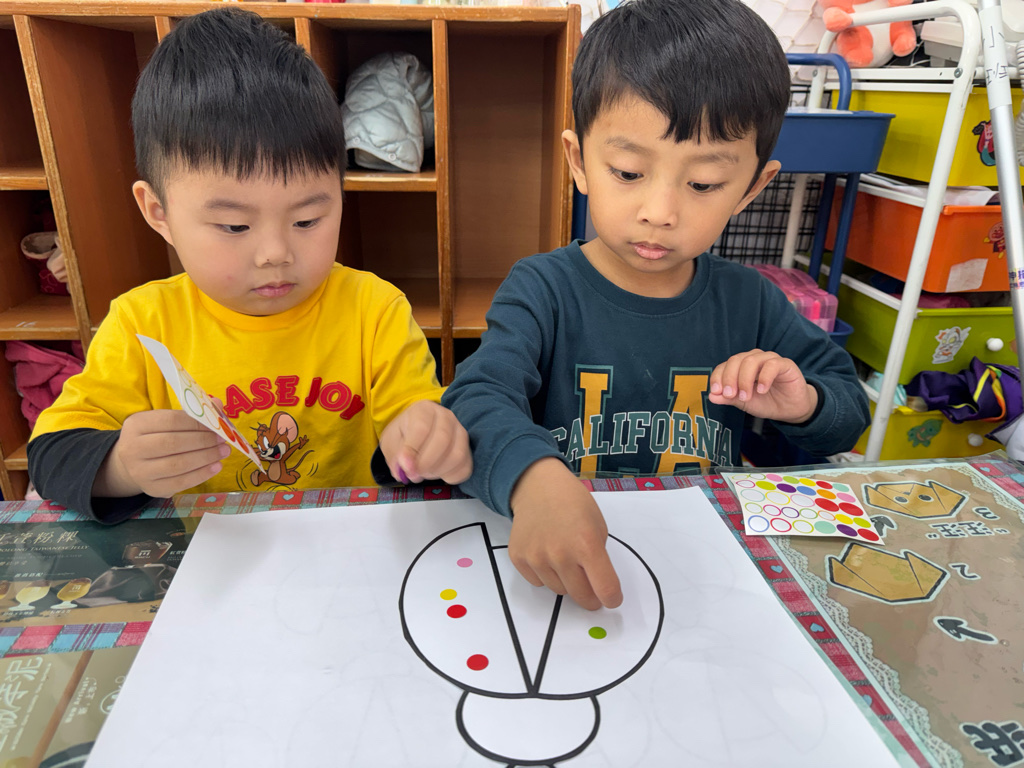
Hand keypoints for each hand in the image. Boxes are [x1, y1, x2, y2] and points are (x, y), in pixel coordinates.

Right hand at [96, 410, 229, 497]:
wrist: (135, 463)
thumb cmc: (156, 437)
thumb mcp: (166, 420)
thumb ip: (190, 414)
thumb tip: (217, 405)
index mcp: (137, 424)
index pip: (170, 420)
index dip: (197, 423)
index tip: (217, 425)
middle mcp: (132, 448)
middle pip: (173, 443)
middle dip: (203, 441)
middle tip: (223, 440)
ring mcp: (140, 471)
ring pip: (178, 464)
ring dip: (206, 458)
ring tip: (223, 452)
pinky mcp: (152, 488)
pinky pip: (180, 483)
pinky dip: (202, 474)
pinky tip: (216, 466)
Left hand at [380, 400, 471, 484]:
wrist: (417, 438)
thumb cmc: (404, 436)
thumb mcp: (391, 442)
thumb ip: (396, 454)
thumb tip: (406, 467)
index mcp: (424, 409)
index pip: (422, 428)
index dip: (413, 450)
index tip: (405, 467)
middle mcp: (447, 416)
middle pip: (443, 440)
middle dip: (426, 463)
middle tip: (414, 474)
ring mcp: (461, 432)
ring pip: (457, 455)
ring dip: (438, 471)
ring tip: (424, 473)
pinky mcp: (468, 450)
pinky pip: (465, 468)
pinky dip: (450, 477)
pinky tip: (437, 474)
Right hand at [508, 457, 622, 610]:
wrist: (537, 486)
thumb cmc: (573, 503)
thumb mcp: (598, 525)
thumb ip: (599, 557)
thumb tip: (597, 585)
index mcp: (586, 544)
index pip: (605, 588)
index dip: (612, 598)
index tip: (612, 599)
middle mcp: (560, 554)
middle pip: (581, 596)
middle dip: (591, 597)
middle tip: (592, 590)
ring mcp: (536, 557)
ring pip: (559, 591)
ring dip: (567, 583)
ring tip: (565, 559)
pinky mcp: (518, 558)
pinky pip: (538, 582)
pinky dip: (546, 575)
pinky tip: (547, 555)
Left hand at [708, 349, 817, 422]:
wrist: (790, 409)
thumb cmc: (766, 402)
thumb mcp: (743, 402)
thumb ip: (728, 398)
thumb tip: (712, 396)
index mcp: (741, 366)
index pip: (724, 365)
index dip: (718, 377)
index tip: (717, 392)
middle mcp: (754, 359)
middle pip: (736, 360)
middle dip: (730, 379)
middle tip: (730, 395)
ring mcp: (769, 360)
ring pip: (751, 361)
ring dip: (745, 380)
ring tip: (746, 396)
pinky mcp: (785, 364)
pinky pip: (772, 365)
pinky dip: (764, 377)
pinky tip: (762, 390)